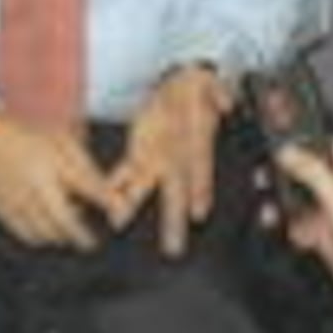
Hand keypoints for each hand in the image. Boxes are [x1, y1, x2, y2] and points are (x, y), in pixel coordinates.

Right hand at [0, 110, 123, 252]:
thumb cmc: (23, 136)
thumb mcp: (60, 141)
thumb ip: (83, 165)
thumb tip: (105, 190)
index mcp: (54, 163)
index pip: (92, 189)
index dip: (110, 204)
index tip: (119, 213)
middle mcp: (37, 187)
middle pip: (67, 223)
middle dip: (83, 236)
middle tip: (92, 242)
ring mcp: (19, 203)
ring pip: (48, 235)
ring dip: (62, 237)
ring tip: (69, 231)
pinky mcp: (3, 213)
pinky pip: (28, 236)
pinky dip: (42, 238)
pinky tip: (47, 230)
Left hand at [109, 65, 230, 258]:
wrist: (178, 89)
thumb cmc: (194, 91)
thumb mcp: (207, 83)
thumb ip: (217, 91)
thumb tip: (227, 101)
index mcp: (197, 146)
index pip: (201, 170)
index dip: (200, 191)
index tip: (199, 213)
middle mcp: (177, 160)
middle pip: (176, 194)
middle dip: (173, 221)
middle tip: (173, 249)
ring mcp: (156, 161)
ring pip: (145, 189)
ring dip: (131, 206)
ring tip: (119, 222)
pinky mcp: (137, 155)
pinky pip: (124, 174)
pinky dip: (115, 187)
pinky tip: (106, 204)